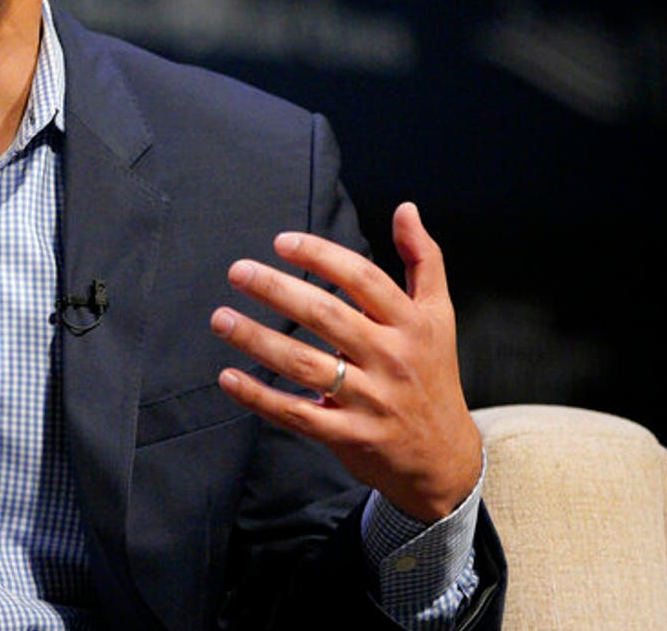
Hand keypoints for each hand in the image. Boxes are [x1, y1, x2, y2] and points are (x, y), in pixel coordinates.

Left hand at [210, 202, 481, 522]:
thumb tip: (406, 209)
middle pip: (326, 316)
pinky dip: (260, 398)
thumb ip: (423, 259)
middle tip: (238, 271)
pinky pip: (297, 414)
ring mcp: (371, 400)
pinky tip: (229, 378)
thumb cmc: (433, 376)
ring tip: (220, 319)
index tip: (280, 242)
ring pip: (305, 365)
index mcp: (411, 324)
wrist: (446, 458)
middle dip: (277, 290)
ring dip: (257, 339)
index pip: (362, 279)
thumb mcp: (439, 316)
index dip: (320, 256)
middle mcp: (392, 359)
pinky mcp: (350, 437)